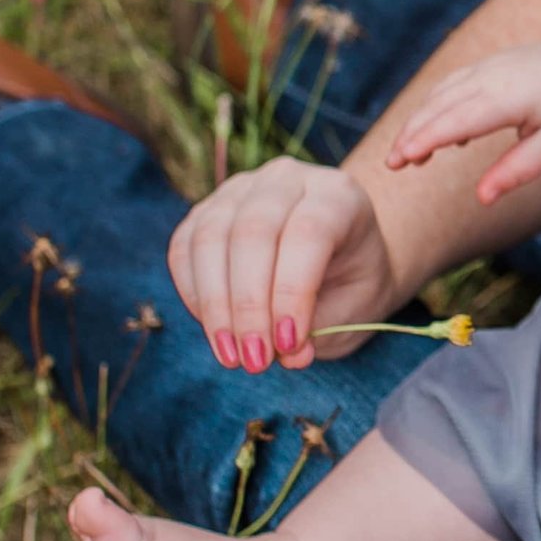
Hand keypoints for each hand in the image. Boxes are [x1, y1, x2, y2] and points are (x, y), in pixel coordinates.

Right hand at [165, 161, 394, 373]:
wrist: (339, 258)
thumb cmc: (351, 283)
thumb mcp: (355, 308)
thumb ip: (323, 327)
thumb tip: (288, 355)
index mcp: (338, 194)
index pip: (308, 232)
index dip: (292, 291)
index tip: (288, 345)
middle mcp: (286, 179)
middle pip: (252, 232)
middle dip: (249, 306)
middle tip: (255, 361)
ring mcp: (240, 190)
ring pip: (210, 239)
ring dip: (216, 307)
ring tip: (232, 357)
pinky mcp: (206, 211)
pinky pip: (185, 250)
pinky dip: (195, 296)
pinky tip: (215, 331)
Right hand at [382, 33, 540, 204]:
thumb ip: (517, 171)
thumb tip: (482, 200)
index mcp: (511, 96)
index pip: (456, 119)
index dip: (425, 139)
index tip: (401, 160)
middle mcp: (495, 74)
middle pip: (440, 104)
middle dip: (412, 133)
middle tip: (391, 166)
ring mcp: (491, 64)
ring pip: (442, 91)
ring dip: (420, 120)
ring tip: (409, 155)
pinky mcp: (492, 62)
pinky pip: (455, 83)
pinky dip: (438, 105)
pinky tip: (440, 133)